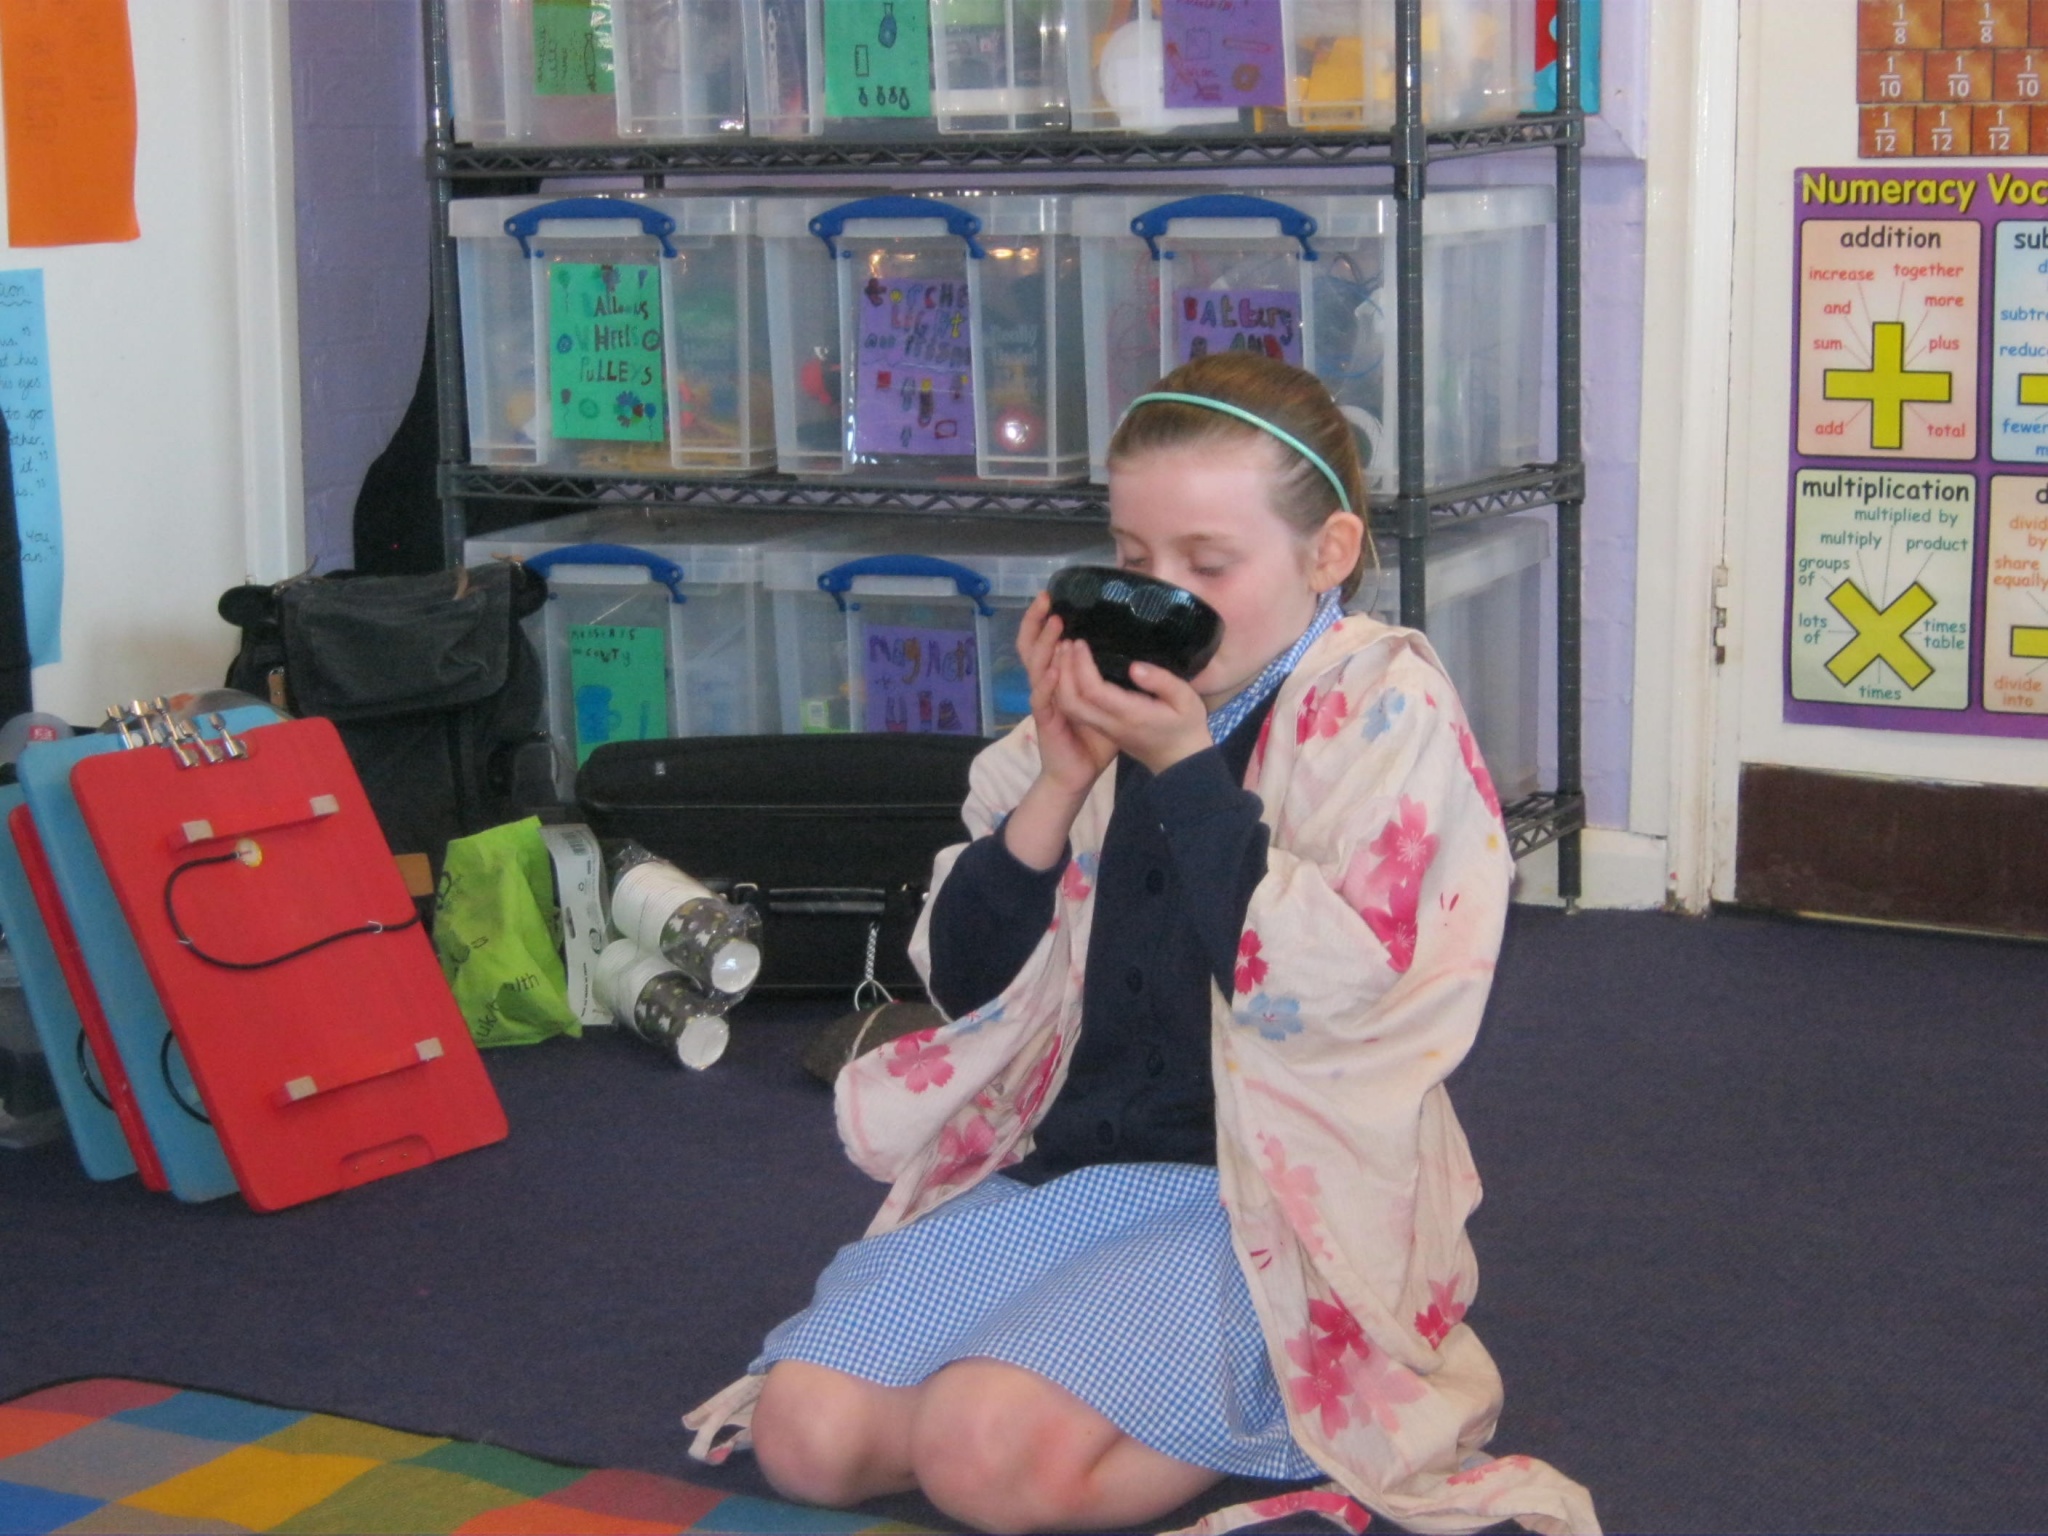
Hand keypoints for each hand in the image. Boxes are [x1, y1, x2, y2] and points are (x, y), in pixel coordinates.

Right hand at [1016, 591, 1116, 797]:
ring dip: (1045, 645)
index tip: (1056, 597)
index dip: (1045, 620)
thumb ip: (1116, 679)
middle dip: (1036, 622)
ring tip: (1056, 625)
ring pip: (1036, 668)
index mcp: (1059, 680)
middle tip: (1046, 599)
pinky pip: (1043, 699)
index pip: (1045, 643)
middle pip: (1031, 648)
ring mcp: (1044, 703)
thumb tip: (1136, 655)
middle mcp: (1047, 686)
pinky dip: (1047, 682)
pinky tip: (1055, 667)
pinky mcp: (1046, 721)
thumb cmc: (1093, 740)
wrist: (1077, 774)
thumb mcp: (1111, 703)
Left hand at [1050, 634, 1211, 776]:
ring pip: (1069, 708)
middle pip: (1073, 700)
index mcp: (1130, 715)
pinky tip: (1069, 670)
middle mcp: (1111, 724)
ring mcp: (1104, 729)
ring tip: (1064, 652)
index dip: (1082, 665)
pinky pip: (1075, 711)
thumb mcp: (1187, 701)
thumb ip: (1162, 682)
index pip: (1094, 691)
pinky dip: (1066, 689)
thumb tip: (1134, 666)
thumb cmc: (1187, 728)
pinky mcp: (1102, 730)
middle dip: (1064, 669)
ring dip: (1060, 680)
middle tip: (1066, 642)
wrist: (1181, 763)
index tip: (1081, 642)